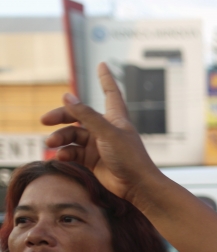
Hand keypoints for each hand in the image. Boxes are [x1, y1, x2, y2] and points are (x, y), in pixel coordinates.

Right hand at [40, 62, 163, 207]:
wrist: (137, 187)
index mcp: (115, 118)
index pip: (110, 93)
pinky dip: (65, 153)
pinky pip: (72, 152)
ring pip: (72, 135)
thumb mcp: (107, 133)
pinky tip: (60, 156)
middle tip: (44, 120)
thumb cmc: (129, 158)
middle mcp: (105, 129)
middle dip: (61, 116)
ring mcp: (98, 144)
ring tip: (52, 144)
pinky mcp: (92, 160)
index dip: (106, 78)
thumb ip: (86, 115)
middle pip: (78, 115)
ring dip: (60, 138)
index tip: (102, 64)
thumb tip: (67, 96)